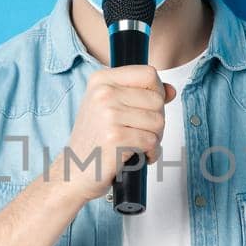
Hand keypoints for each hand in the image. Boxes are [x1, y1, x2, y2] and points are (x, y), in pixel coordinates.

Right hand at [48, 64, 175, 202]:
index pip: (148, 74)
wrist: (75, 171)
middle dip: (156, 120)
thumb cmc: (94, 140)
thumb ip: (141, 93)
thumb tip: (171, 90)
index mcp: (101, 80)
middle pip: (157, 99)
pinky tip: (136, 155)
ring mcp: (109, 115)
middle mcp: (103, 93)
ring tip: (136, 144)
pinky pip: (152, 141)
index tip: (148, 107)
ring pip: (158, 121)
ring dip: (154, 138)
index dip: (157, 91)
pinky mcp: (115, 138)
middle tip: (139, 132)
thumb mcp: (110, 107)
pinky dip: (150, 153)